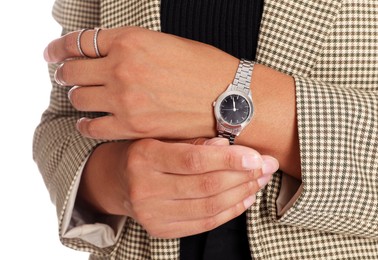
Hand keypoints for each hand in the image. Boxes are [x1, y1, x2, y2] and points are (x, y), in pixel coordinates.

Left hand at [44, 27, 238, 139]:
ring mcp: (124, 98)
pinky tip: (87, 123)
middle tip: (66, 75)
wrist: (232, 98)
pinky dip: (85, 125)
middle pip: (72, 70)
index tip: (53, 53)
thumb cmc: (205, 69)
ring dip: (76, 97)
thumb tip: (109, 53)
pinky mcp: (132, 126)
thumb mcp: (166, 44)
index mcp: (131, 40)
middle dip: (65, 72)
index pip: (80, 41)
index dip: (60, 47)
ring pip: (78, 97)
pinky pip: (91, 127)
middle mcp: (122, 67)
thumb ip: (132, 47)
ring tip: (81, 98)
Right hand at [80, 137, 278, 238]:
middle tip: (266, 166)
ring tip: (260, 180)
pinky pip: (203, 223)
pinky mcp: (160, 229)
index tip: (256, 156)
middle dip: (243, 176)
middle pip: (205, 186)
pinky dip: (229, 211)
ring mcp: (150, 214)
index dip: (228, 160)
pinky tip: (245, 197)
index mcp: (143, 157)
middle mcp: (143, 188)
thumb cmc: (144, 152)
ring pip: (208, 207)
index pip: (193, 160)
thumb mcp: (161, 137)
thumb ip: (193, 142)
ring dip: (241, 193)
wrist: (116, 180)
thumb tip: (227, 147)